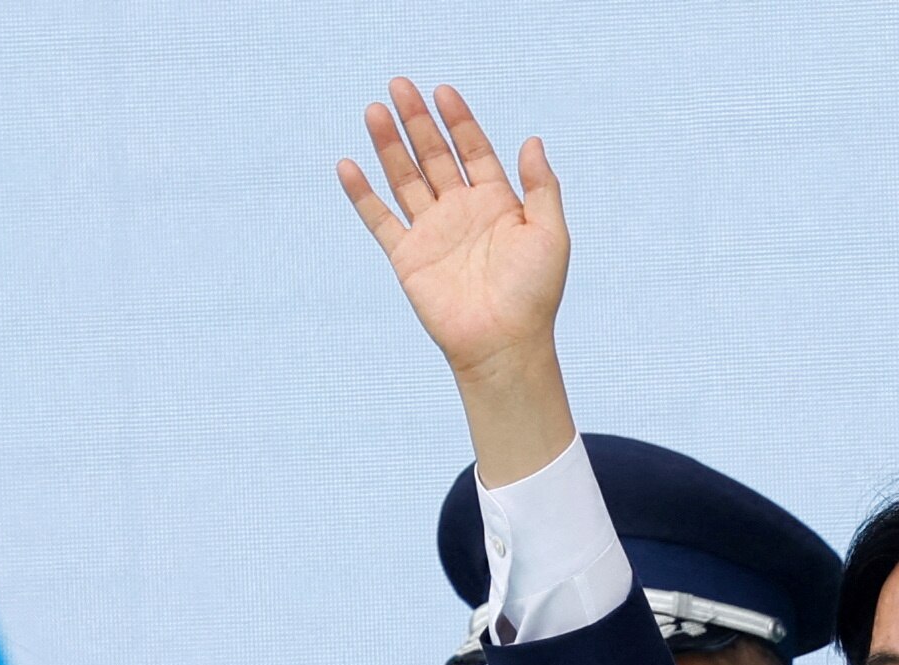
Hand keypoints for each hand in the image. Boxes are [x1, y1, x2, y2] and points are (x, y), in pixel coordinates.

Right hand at [339, 82, 567, 389]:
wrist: (503, 344)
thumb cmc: (534, 294)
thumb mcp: (550, 233)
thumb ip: (541, 186)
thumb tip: (531, 140)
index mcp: (495, 201)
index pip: (472, 148)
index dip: (458, 119)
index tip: (442, 91)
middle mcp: (460, 211)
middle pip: (433, 155)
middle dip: (416, 120)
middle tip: (399, 85)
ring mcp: (431, 232)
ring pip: (405, 178)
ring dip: (389, 145)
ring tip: (374, 110)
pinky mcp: (407, 257)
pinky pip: (379, 219)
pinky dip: (362, 195)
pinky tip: (348, 165)